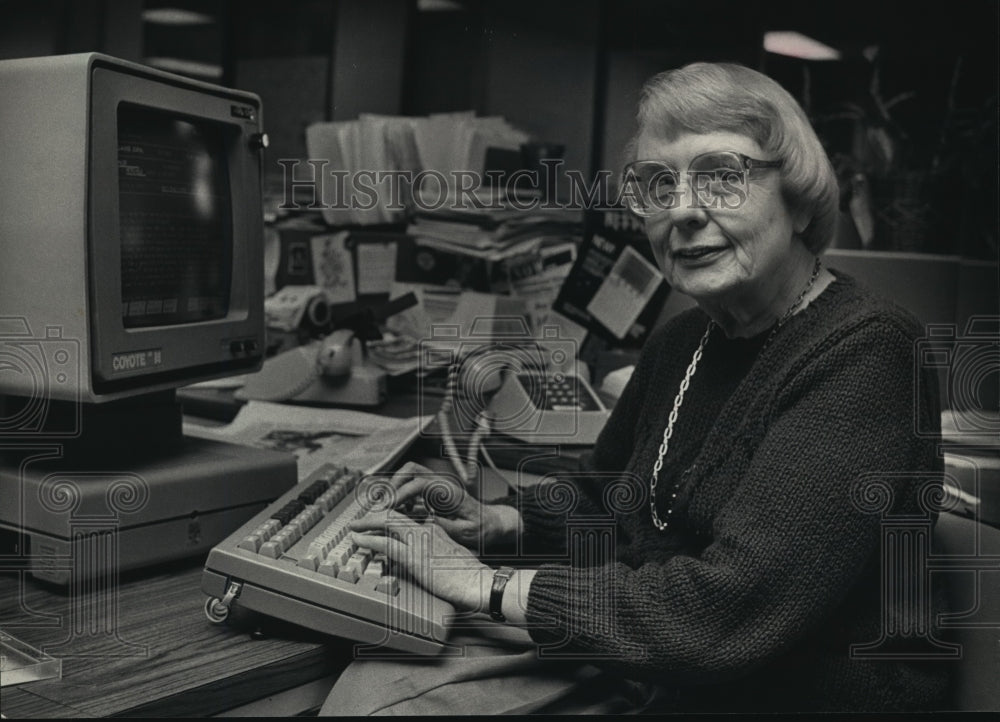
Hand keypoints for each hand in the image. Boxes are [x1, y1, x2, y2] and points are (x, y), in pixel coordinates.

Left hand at [351, 511, 490, 612]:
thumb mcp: (451, 554)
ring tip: (354, 527)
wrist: (477, 582)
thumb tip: (424, 556)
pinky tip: (358, 539)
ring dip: (366, 523)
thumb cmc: (468, 574)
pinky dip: (368, 538)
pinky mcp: (413, 557)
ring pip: (386, 521)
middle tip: (360, 520)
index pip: (406, 516)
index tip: (378, 523)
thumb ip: (436, 549)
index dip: (389, 518)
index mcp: (435, 528)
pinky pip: (384, 542)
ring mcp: (418, 541)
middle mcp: (425, 529)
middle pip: (394, 513)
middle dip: (374, 515)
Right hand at [368, 461, 516, 550]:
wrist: (490, 522)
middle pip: (410, 471)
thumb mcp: (465, 532)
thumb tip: (423, 524)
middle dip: (392, 485)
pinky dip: (399, 495)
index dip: (402, 493)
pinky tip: (398, 511)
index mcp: (450, 492)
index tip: (388, 507)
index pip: (420, 483)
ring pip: (408, 476)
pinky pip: (410, 486)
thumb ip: (445, 527)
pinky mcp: (432, 492)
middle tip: (380, 505)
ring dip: (393, 488)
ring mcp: (436, 486)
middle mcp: (442, 484)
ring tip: (383, 507)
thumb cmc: (481, 527)